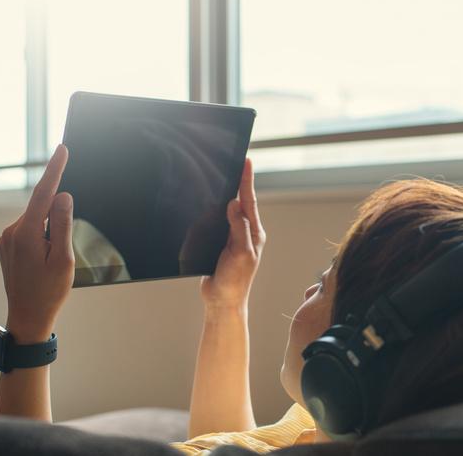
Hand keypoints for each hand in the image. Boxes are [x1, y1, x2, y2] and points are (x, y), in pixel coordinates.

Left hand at [0, 145, 74, 342]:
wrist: (27, 317)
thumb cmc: (49, 291)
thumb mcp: (64, 258)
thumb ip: (62, 224)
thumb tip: (62, 196)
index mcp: (26, 233)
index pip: (44, 193)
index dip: (55, 170)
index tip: (62, 150)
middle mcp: (12, 232)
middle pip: (42, 210)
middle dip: (58, 221)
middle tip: (62, 255)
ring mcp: (7, 239)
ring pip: (37, 222)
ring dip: (50, 234)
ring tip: (51, 266)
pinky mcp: (7, 246)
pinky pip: (30, 232)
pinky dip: (42, 239)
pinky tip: (43, 264)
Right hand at [200, 159, 265, 310]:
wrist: (222, 301)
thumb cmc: (235, 282)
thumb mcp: (240, 253)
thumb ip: (238, 228)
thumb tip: (234, 203)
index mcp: (253, 233)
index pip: (249, 201)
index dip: (246, 180)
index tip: (246, 160)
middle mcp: (244, 233)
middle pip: (239, 202)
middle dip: (237, 182)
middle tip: (236, 161)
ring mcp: (231, 238)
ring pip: (226, 211)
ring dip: (225, 195)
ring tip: (224, 176)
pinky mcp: (219, 244)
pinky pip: (214, 224)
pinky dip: (212, 213)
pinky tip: (209, 203)